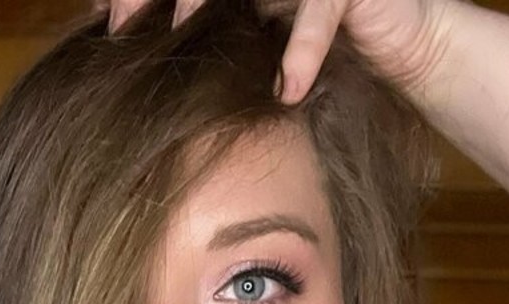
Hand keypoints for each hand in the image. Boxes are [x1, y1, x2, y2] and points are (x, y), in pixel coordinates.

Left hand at [100, 0, 457, 105]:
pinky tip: (288, 90)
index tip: (109, 24)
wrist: (399, 47)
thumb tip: (137, 59)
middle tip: (124, 27)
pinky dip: (303, 51)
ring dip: (208, 3)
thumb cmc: (314, 52)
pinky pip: (320, 10)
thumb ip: (208, 41)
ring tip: (179, 37)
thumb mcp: (252, 46)